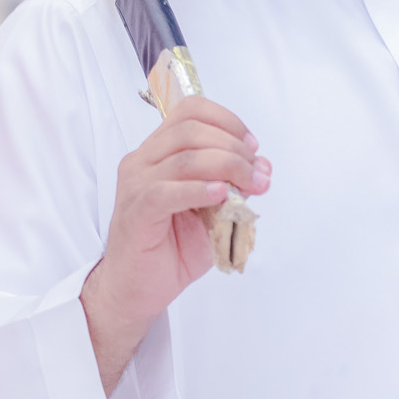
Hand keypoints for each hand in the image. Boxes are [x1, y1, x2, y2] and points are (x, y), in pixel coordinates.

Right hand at [81, 97, 269, 395]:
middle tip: (257, 174)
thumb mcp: (212, 212)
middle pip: (191, 130)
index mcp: (158, 151)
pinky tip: (221, 196)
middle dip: (234, 147)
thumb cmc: (170, 249)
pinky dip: (198, 189)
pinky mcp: (137, 212)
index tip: (253, 147)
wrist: (137, 288)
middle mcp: (143, 160)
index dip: (227, 121)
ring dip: (227, 166)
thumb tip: (262, 167)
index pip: (190, 111)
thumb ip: (233, 187)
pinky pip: (167, 192)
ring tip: (250, 186)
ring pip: (184, 157)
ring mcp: (136, 185)